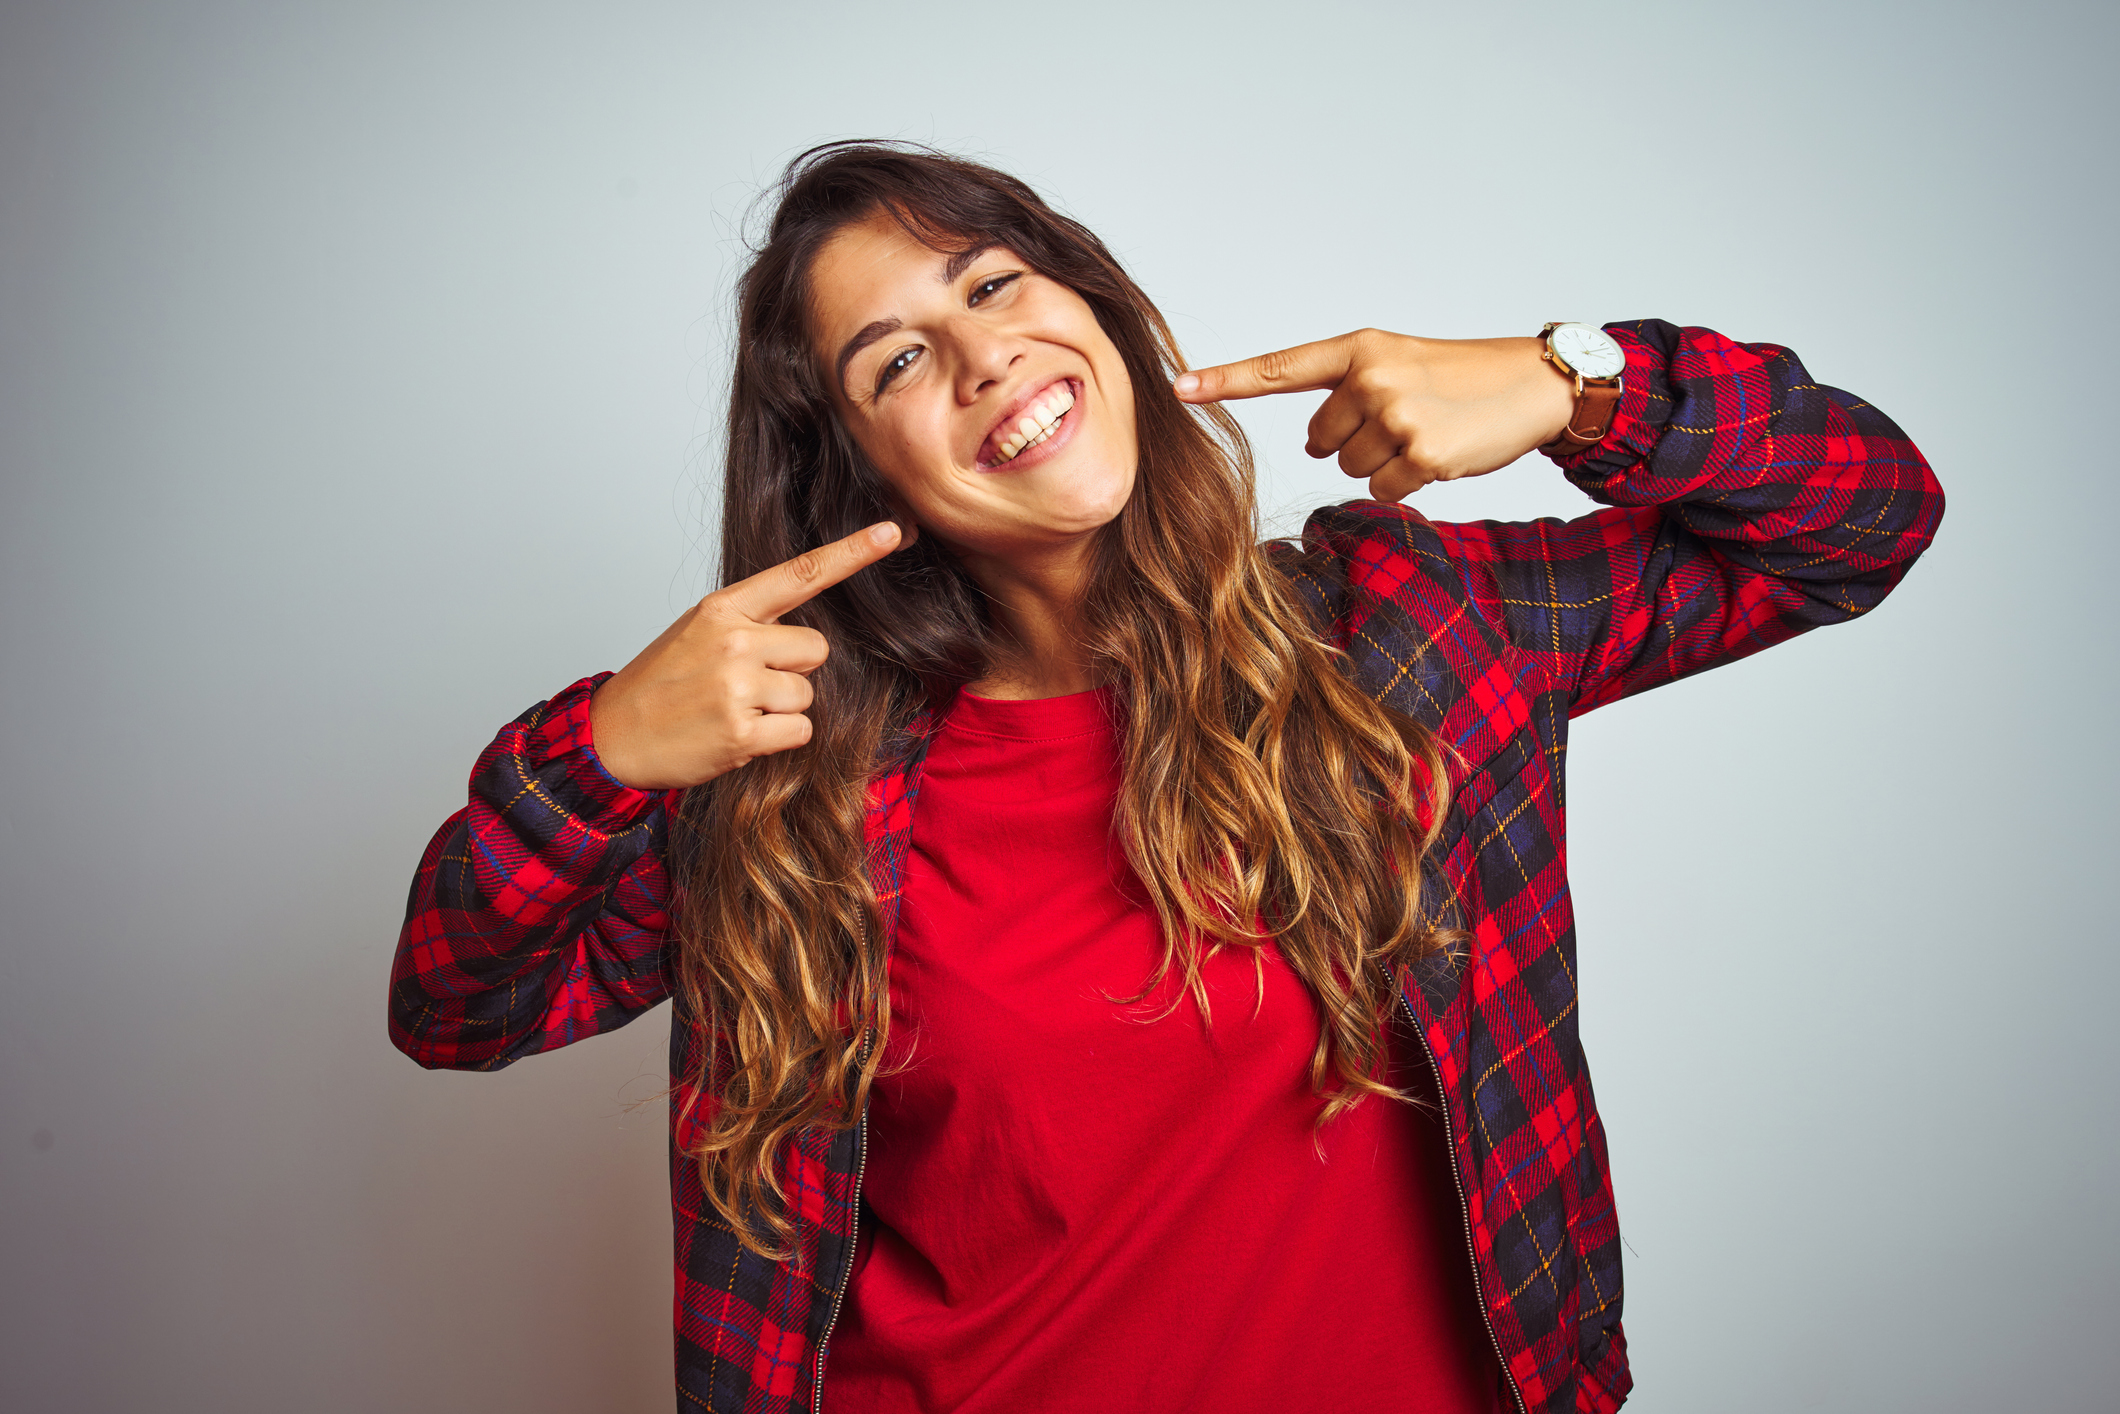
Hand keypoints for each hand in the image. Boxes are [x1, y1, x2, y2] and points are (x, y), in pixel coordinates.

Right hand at [588, 522, 902, 788]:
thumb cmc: (661, 684)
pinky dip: (778, 739)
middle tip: (748, 684)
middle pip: (816, 649)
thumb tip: (805, 633)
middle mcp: (734, 641)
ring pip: (807, 695)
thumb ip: (750, 623)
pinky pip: (799, 730)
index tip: (890, 533)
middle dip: (795, 671)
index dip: (850, 553)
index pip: (799, 574)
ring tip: (735, 711)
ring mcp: (738, 686)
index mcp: (723, 608)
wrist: (613, 735)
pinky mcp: (742, 731)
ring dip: (782, 710)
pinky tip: (739, 736)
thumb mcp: (698, 632)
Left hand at [1173, 329, 1577, 501]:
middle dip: (1355, 440)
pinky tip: (1439, 453)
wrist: (1531, 384)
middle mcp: (1371, 377)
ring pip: (1350, 468)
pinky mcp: (1421, 452)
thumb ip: (1347, 391)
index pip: (1280, 369)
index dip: (1226, 381)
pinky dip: (1407, 482)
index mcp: (1359, 349)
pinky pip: (1383, 488)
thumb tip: (1315, 443)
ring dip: (1384, 461)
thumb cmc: (1459, 377)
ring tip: (1427, 430)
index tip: (1180, 389)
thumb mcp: (1398, 362)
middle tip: (1404, 418)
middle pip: (1321, 441)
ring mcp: (1396, 414)